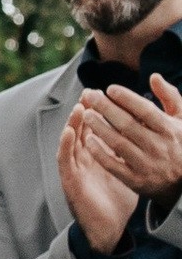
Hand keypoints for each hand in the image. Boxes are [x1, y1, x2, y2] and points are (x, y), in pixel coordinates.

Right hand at [59, 102, 139, 254]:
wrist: (108, 228)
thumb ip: (130, 151)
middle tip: (90, 93)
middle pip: (82, 130)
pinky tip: (69, 132)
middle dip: (85, 111)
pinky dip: (65, 145)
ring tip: (78, 107)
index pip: (97, 127)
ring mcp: (75, 169)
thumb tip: (145, 133)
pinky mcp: (69, 182)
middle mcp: (84, 159)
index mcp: (97, 155)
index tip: (106, 94)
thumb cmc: (117, 200)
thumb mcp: (127, 169)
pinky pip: (65, 161)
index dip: (100, 111)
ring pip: (71, 142)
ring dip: (72, 124)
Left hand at [72, 73, 181, 208]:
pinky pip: (113, 165)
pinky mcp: (136, 181)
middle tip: (89, 95)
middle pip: (127, 124)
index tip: (110, 88)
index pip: (146, 111)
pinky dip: (99, 152)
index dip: (127, 98)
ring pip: (117, 143)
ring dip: (99, 127)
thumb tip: (154, 76)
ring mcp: (147, 165)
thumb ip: (170, 96)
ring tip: (85, 114)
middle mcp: (159, 147)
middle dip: (106, 108)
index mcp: (170, 130)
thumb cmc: (179, 143)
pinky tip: (88, 139)